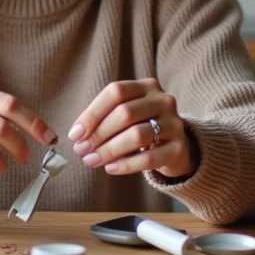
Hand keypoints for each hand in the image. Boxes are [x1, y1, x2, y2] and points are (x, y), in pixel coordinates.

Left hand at [67, 79, 198, 178]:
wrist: (176, 148)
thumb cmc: (141, 128)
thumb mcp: (126, 116)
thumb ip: (104, 119)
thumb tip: (78, 136)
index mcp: (146, 86)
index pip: (116, 92)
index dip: (92, 113)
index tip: (75, 134)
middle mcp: (163, 100)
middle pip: (125, 113)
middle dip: (98, 134)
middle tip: (81, 151)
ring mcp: (174, 123)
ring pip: (137, 135)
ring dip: (109, 150)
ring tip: (92, 160)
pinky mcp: (179, 148)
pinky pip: (149, 158)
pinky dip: (126, 165)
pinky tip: (111, 168)